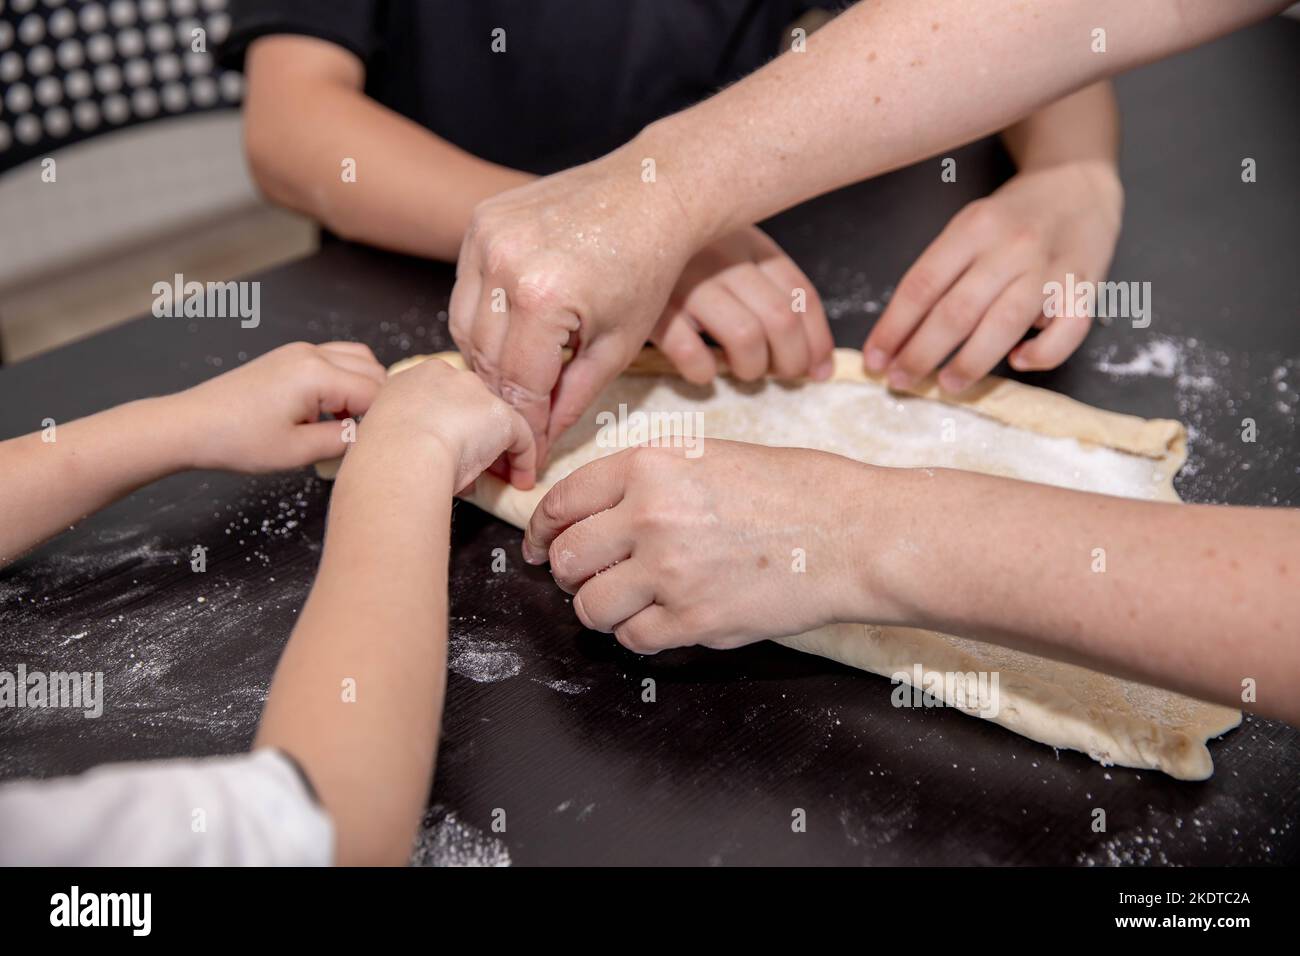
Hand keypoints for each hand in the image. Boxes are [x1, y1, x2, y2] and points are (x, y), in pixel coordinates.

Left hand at [172, 341, 385, 472]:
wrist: (190, 425)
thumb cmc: (237, 440)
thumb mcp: (298, 452)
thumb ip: (343, 441)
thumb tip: (369, 436)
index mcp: (317, 374)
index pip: (376, 392)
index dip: (381, 421)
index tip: (373, 446)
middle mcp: (313, 354)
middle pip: (374, 370)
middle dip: (377, 403)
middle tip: (363, 437)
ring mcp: (301, 351)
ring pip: (359, 360)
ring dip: (363, 389)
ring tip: (348, 423)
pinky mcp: (291, 357)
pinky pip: (337, 360)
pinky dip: (346, 382)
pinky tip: (331, 411)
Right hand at [358, 357, 534, 492]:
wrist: (402, 454)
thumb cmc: (385, 454)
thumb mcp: (389, 436)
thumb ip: (410, 437)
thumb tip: (430, 458)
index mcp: (412, 379)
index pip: (439, 399)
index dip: (447, 426)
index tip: (447, 450)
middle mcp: (447, 376)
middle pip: (469, 405)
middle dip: (473, 435)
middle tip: (473, 466)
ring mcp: (476, 392)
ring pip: (494, 419)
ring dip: (496, 448)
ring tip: (496, 478)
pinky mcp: (501, 414)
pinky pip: (521, 436)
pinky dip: (523, 460)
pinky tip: (519, 481)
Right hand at [448, 143, 703, 485]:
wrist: (652, 191)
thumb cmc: (648, 266)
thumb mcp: (618, 344)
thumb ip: (575, 396)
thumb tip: (543, 438)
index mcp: (542, 299)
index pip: (518, 384)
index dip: (525, 425)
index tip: (530, 454)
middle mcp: (504, 263)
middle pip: (484, 358)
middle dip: (503, 398)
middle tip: (520, 424)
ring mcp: (486, 236)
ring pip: (464, 325)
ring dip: (486, 360)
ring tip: (517, 381)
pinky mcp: (481, 220)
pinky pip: (466, 288)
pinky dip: (482, 318)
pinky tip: (510, 334)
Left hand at [522, 440, 877, 653]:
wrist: (853, 533)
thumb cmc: (796, 489)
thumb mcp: (712, 455)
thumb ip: (649, 480)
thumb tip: (596, 513)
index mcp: (650, 465)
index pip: (562, 501)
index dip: (542, 530)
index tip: (541, 545)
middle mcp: (649, 515)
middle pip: (566, 559)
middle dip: (569, 573)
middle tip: (589, 577)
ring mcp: (669, 572)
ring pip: (590, 606)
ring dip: (601, 608)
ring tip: (629, 602)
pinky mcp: (693, 620)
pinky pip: (634, 638)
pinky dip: (641, 634)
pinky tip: (665, 618)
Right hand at [650, 226, 833, 383]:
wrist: (615, 235)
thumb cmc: (680, 258)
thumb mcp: (730, 257)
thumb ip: (770, 296)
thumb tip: (818, 365)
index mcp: (748, 242)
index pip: (800, 295)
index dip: (818, 340)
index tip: (818, 370)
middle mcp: (721, 258)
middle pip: (779, 320)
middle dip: (790, 361)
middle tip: (782, 376)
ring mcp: (686, 282)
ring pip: (745, 337)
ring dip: (751, 369)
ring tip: (743, 372)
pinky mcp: (651, 308)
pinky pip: (690, 352)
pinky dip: (702, 372)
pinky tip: (701, 371)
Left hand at [863, 160, 1122, 393]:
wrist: (1078, 183)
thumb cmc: (1013, 216)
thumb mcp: (969, 226)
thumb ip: (942, 271)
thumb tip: (903, 334)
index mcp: (973, 228)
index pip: (921, 286)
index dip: (893, 328)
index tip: (875, 359)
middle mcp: (1011, 246)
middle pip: (956, 311)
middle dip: (921, 353)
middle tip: (900, 380)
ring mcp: (1050, 267)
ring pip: (1004, 325)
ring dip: (970, 362)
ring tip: (947, 384)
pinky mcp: (1085, 286)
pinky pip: (1066, 332)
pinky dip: (1042, 354)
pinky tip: (1020, 362)